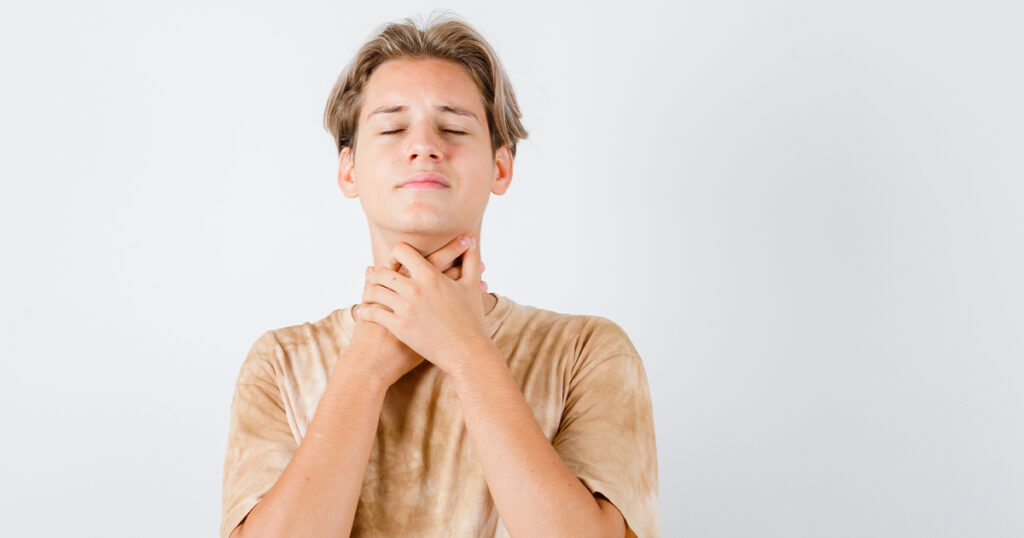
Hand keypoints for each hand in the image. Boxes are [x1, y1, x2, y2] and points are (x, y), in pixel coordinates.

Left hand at [355, 234, 489, 374]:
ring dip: (368, 292)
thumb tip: (472, 241)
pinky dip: (364, 311)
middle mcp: (415, 289)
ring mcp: (405, 308)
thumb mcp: (472, 286)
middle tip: (377, 281)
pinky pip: (372, 313)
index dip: (395, 255)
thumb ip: (471, 260)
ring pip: (373, 291)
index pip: (402, 251)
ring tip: (369, 296)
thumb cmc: (471, 320)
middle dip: (378, 275)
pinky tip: (364, 313)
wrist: (467, 352)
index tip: (396, 263)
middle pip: (382, 271)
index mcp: (430, 276)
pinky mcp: (399, 326)